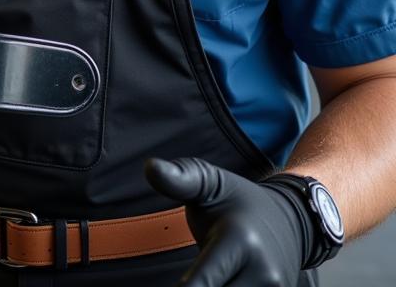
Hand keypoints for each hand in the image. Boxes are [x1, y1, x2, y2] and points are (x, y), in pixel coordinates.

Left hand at [145, 157, 311, 286]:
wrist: (291, 221)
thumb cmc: (237, 201)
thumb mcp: (209, 181)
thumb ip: (179, 179)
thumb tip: (150, 167)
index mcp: (239, 240)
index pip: (202, 284)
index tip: (174, 285)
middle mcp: (263, 273)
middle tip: (186, 277)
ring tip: (203, 275)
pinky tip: (217, 280)